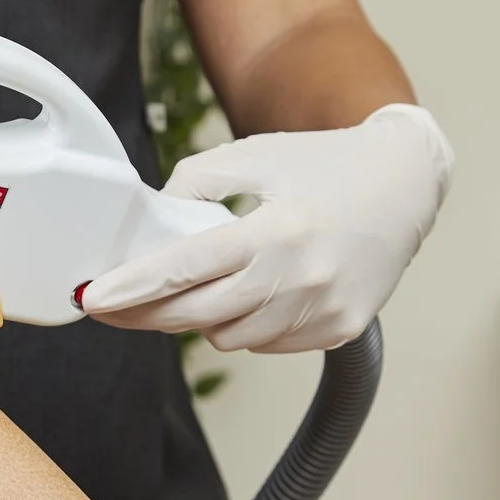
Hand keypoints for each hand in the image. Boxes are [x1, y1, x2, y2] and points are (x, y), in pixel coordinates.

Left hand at [79, 104, 453, 353]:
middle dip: (146, 314)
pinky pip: (267, 345)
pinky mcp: (338, 329)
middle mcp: (299, 277)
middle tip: (113, 306)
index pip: (185, 269)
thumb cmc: (326, 164)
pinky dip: (248, 325)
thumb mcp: (254, 155)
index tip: (93, 299)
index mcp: (275, 230)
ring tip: (203, 287)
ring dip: (204, 318)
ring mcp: (321, 310)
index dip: (132, 288)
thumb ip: (195, 184)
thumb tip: (153, 223)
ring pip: (230, 338)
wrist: (406, 183)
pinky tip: (255, 294)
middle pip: (197, 315)